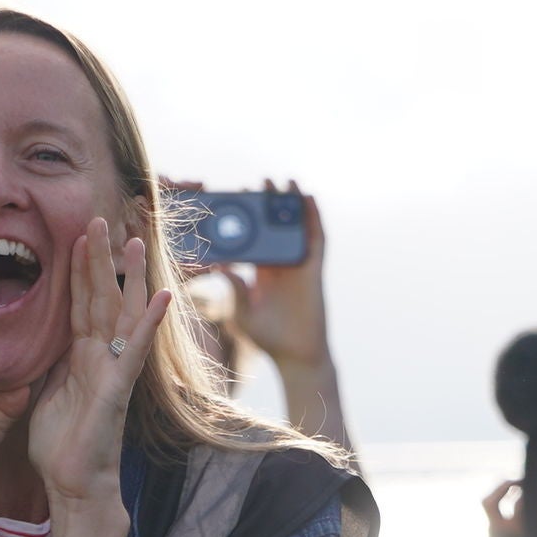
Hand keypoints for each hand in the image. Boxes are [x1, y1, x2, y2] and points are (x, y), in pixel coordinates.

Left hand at [25, 218, 169, 509]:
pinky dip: (148, 323)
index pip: (80, 303)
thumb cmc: (60, 445)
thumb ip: (47, 363)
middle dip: (100, 259)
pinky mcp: (117, 389)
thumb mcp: (45, 392)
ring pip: (119, 314)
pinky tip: (162, 296)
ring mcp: (113, 371)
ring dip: (125, 276)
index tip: (78, 234)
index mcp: (81, 356)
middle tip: (99, 218)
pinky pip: (134, 351)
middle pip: (102, 297)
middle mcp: (101, 357)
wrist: (73, 485)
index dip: (79, 269)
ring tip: (132, 240)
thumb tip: (35, 340)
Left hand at [220, 182, 329, 371]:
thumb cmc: (268, 338)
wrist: (295, 355)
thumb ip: (233, 288)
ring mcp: (299, 266)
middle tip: (260, 183)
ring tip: (285, 182)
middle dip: (270, 205)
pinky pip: (316, 239)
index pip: (255, 240)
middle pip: (276, 228)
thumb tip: (220, 265)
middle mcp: (282, 265)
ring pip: (297, 229)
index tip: (238, 201)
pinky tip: (308, 199)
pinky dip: (314, 218)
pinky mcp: (314, 269)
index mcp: (263, 273)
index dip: (249, 220)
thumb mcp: (242, 311)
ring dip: (293, 205)